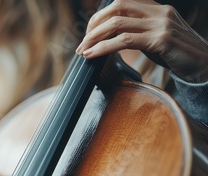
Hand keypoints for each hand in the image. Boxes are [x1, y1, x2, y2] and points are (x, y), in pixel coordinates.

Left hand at [76, 0, 207, 82]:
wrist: (205, 65)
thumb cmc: (178, 55)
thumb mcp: (156, 38)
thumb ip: (137, 32)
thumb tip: (109, 38)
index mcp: (157, 8)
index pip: (121, 3)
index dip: (100, 16)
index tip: (88, 33)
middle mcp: (159, 12)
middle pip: (116, 8)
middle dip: (94, 25)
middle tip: (82, 43)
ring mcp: (161, 24)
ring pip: (117, 23)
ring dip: (95, 37)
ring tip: (83, 51)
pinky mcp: (161, 40)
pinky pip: (125, 41)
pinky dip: (104, 47)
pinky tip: (93, 54)